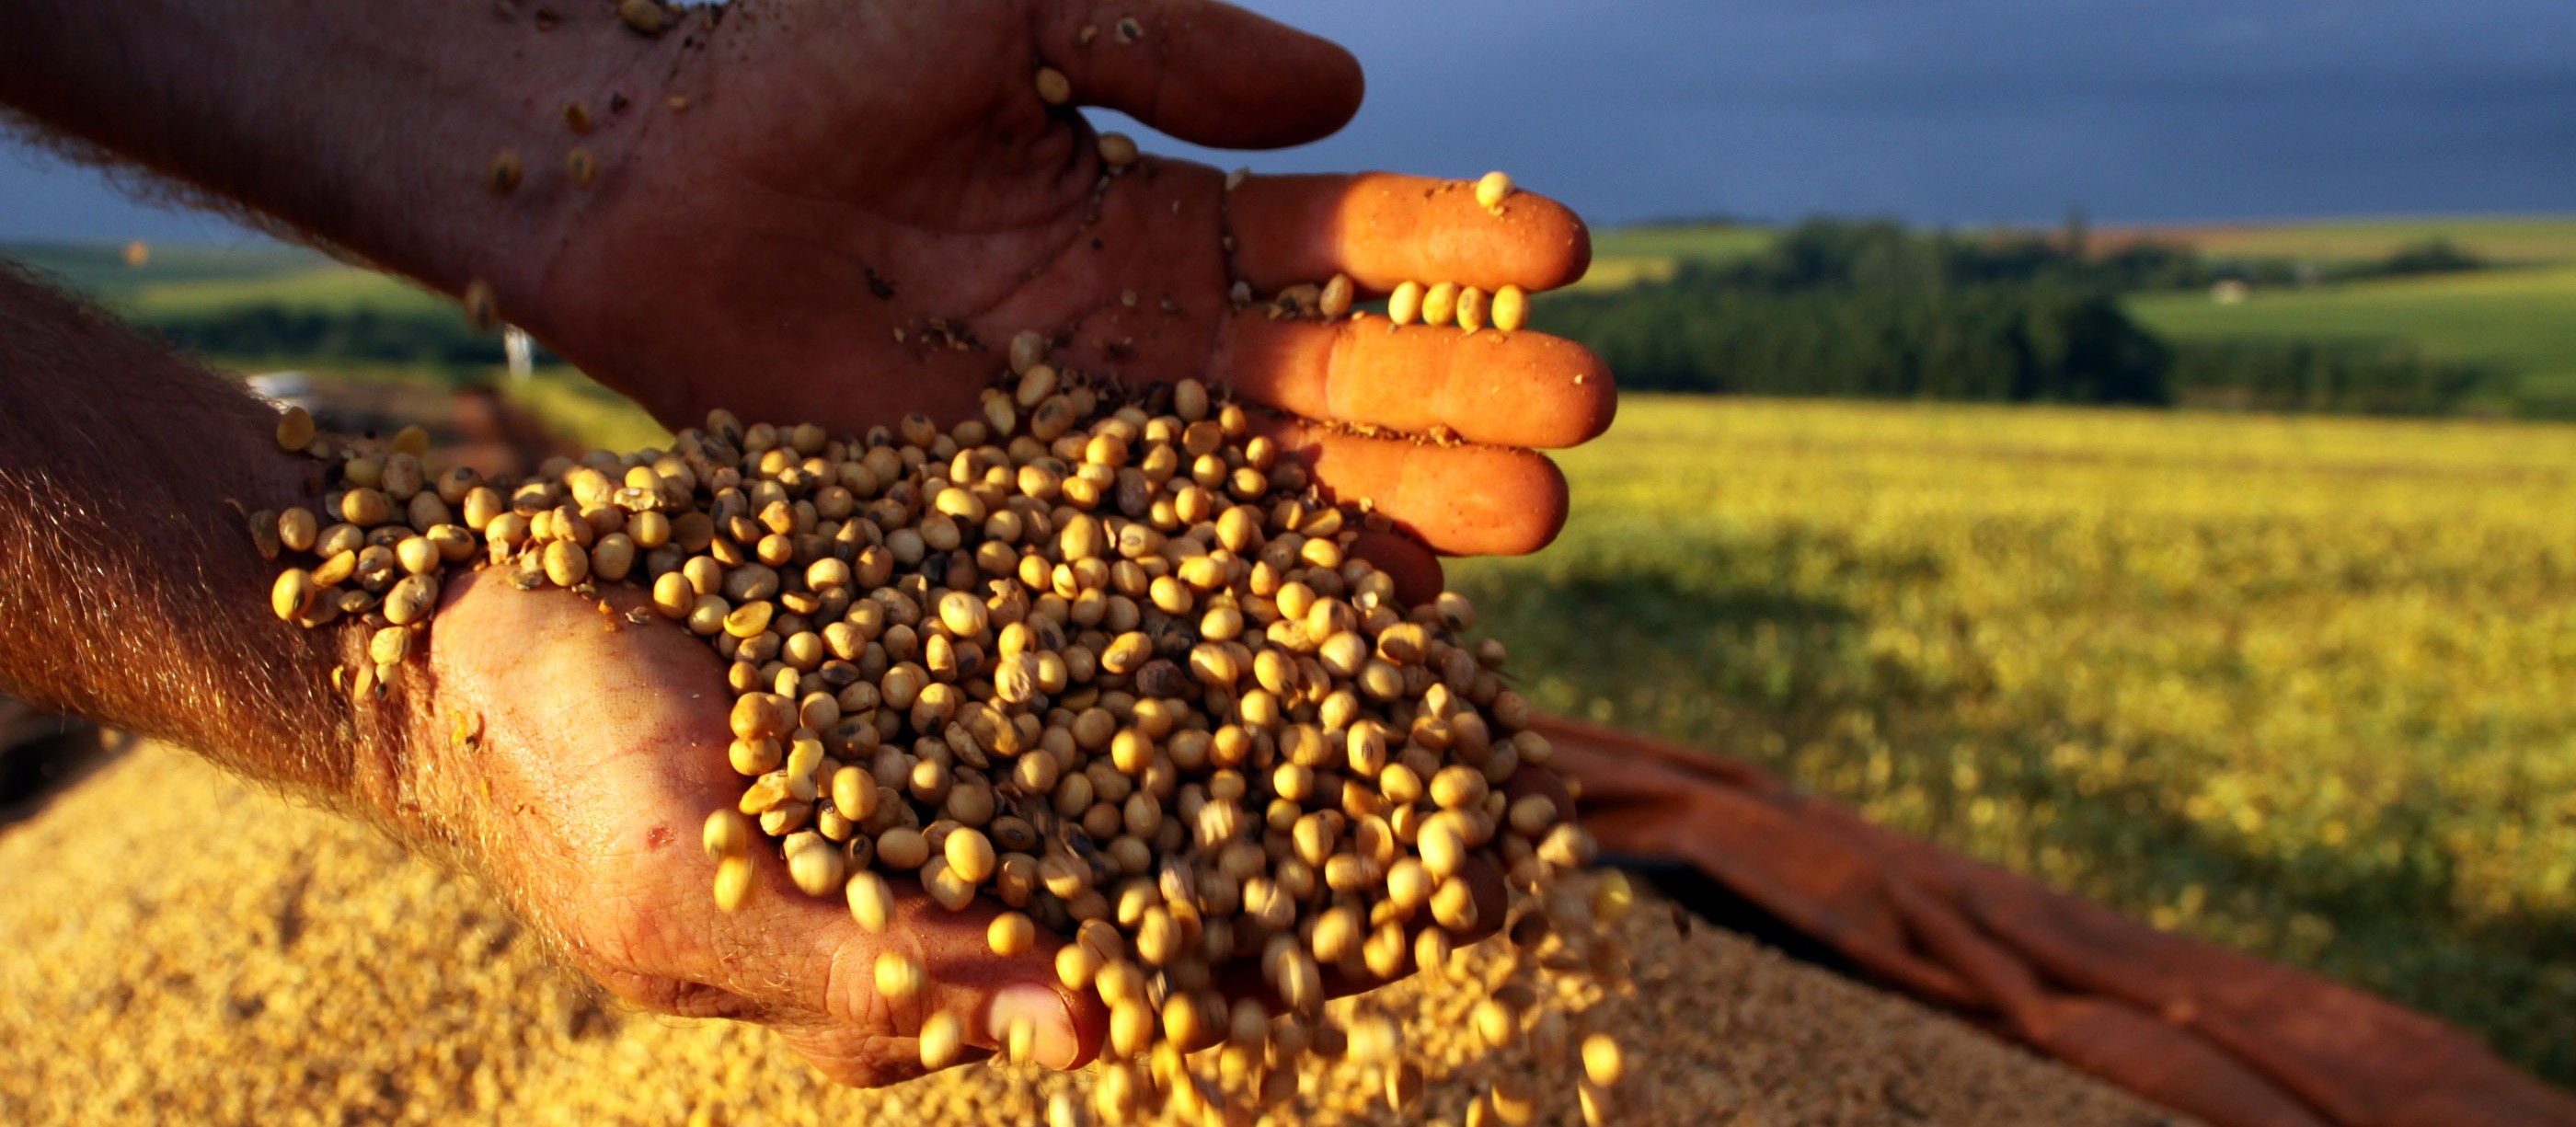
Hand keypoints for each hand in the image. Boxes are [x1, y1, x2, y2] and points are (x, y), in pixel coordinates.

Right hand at [405, 566, 1535, 1086]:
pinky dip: (1212, 589)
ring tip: (1451, 659)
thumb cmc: (564, 787)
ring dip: (1304, 705)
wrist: (479, 618)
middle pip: (1195, 862)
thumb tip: (1087, 1036)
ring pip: (1178, 729)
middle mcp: (988, 852)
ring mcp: (988, 731)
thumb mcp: (696, 895)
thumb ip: (879, 963)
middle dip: (1335, 843)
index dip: (1279, 964)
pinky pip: (1114, 607)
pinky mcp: (972, 614)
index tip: (1431, 931)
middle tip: (1502, 806)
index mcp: (941, 960)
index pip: (1146, 983)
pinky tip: (1314, 541)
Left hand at [525, 0, 1610, 572]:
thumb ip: (1162, 36)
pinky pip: (1144, 565)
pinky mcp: (1002, 524)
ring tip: (1525, 517)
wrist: (633, 167)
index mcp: (1165, 212)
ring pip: (1271, 482)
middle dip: (1464, 391)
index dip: (1449, 241)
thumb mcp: (1004, 5)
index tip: (1561, 244)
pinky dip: (1252, 594)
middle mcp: (1149, 340)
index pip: (1340, 236)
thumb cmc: (807, 53)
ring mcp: (1086, 443)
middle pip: (1339, 376)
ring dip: (1401, 499)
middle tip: (1582, 411)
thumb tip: (1348, 91)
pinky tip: (1360, 611)